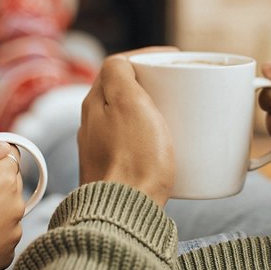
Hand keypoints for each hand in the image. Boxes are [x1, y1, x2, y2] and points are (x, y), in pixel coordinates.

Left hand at [78, 46, 176, 206]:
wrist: (124, 212)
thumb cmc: (132, 158)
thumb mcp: (127, 103)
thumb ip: (119, 74)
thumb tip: (119, 61)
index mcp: (94, 103)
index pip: (118, 66)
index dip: (147, 56)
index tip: (174, 58)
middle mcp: (92, 125)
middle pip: (123, 91)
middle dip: (150, 83)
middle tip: (178, 84)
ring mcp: (100, 148)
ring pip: (128, 117)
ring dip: (151, 110)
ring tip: (178, 112)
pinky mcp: (114, 170)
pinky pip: (133, 143)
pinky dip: (151, 135)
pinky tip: (167, 146)